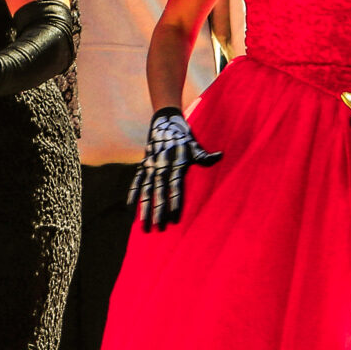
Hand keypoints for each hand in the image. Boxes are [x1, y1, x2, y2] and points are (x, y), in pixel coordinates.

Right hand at [129, 106, 222, 231]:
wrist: (164, 121)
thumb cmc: (184, 137)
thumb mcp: (195, 145)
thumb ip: (205, 156)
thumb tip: (220, 156)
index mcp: (176, 164)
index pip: (175, 187)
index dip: (174, 203)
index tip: (174, 219)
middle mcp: (161, 167)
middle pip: (158, 193)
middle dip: (157, 211)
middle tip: (158, 228)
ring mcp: (150, 166)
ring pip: (146, 191)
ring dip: (144, 208)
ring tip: (143, 225)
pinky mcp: (144, 165)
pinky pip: (137, 182)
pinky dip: (133, 194)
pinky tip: (130, 209)